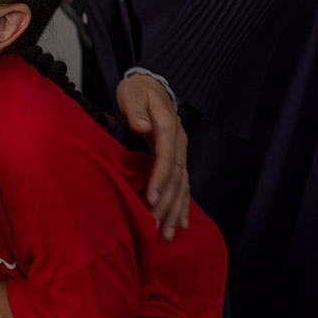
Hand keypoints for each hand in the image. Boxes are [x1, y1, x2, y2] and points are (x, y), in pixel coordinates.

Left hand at [116, 73, 189, 237]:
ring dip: (176, 209)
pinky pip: (183, 184)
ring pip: (182, 184)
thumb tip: (142, 126)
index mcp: (169, 126)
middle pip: (176, 176)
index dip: (159, 178)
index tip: (150, 199)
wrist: (152, 85)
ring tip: (168, 233)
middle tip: (157, 227)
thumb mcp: (134, 94)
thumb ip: (137, 111)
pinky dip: (182, 204)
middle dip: (168, 203)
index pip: (166, 156)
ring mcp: (181, 151)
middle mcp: (180, 142)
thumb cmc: (138, 91)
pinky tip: (180, 223)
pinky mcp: (177, 158)